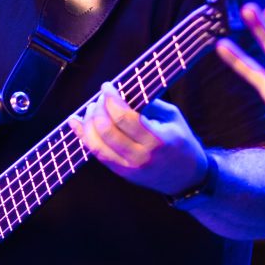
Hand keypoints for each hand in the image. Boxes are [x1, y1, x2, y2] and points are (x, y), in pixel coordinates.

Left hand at [71, 82, 208, 193]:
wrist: (187, 178)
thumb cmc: (181, 142)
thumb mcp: (172, 117)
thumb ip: (149, 104)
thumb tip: (122, 91)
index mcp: (157, 140)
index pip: (124, 117)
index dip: (111, 99)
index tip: (106, 86)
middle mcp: (141, 156)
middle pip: (107, 130)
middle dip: (98, 109)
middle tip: (100, 98)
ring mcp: (129, 168)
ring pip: (97, 145)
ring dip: (88, 123)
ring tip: (90, 109)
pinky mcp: (122, 174)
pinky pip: (97, 154)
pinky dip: (84, 137)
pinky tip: (76, 124)